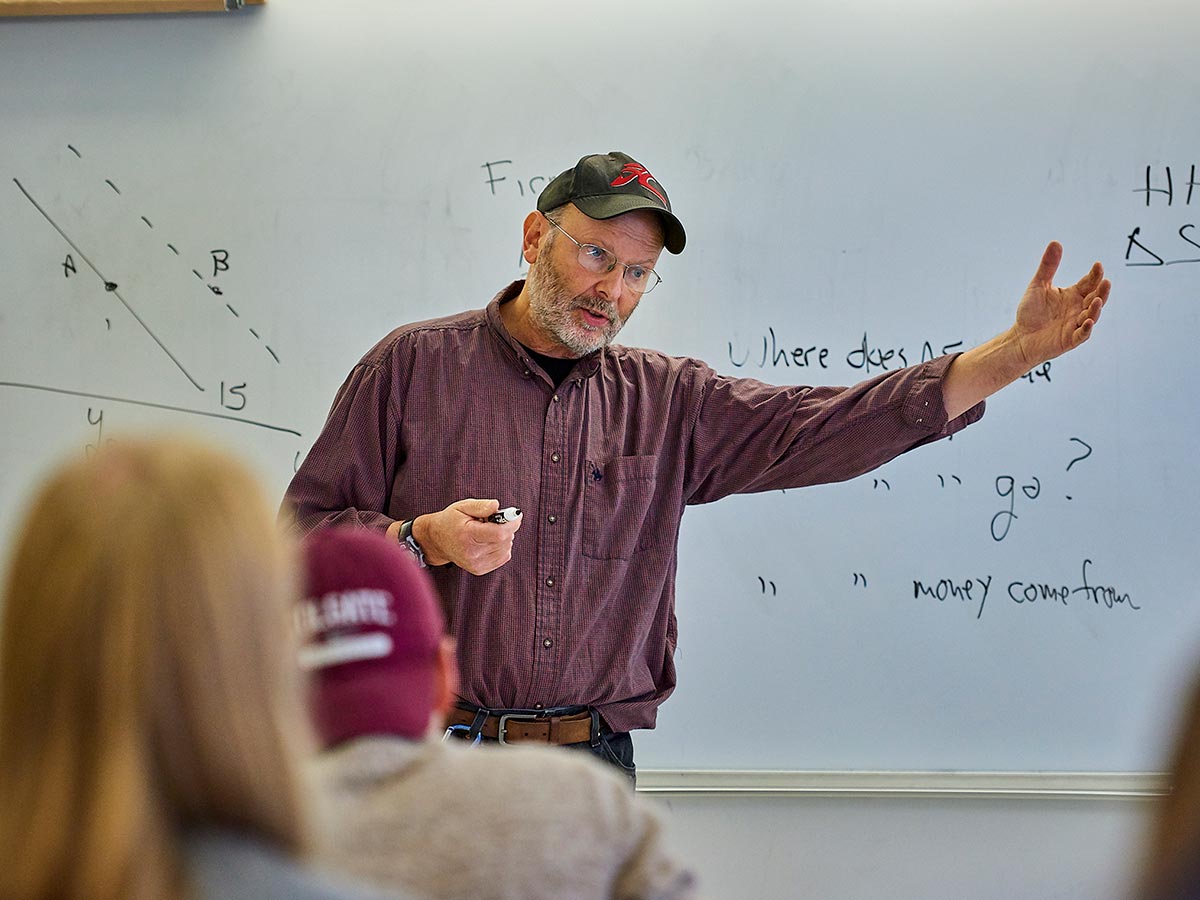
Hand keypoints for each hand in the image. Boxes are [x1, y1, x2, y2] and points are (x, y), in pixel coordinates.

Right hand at [412, 498, 521, 574]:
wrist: (437, 540)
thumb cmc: (451, 520)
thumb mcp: (463, 506)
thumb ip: (481, 506)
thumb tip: (497, 506)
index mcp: (467, 535)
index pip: (499, 533)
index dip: (512, 523)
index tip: (515, 514)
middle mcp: (472, 553)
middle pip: (504, 540)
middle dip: (507, 527)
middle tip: (494, 520)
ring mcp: (476, 564)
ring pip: (505, 549)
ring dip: (504, 537)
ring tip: (487, 531)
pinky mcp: (479, 570)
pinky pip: (503, 557)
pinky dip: (501, 547)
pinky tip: (489, 541)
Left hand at [1011, 241, 1109, 368]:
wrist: (1020, 337)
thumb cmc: (1031, 312)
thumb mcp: (1038, 285)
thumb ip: (1048, 266)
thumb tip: (1056, 242)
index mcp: (1074, 295)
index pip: (1088, 283)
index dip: (1094, 275)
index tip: (1098, 265)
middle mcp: (1078, 309)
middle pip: (1095, 298)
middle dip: (1101, 290)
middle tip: (1105, 281)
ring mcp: (1076, 324)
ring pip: (1091, 316)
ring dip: (1096, 309)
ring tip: (1098, 300)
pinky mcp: (1069, 340)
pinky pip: (1081, 335)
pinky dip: (1086, 329)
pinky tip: (1088, 322)